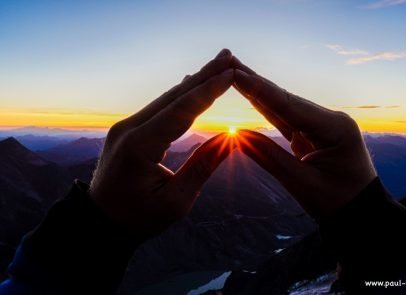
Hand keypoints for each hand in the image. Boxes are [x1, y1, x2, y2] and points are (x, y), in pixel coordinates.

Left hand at [90, 49, 235, 236]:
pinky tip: (190, 82)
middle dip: (203, 76)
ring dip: (192, 82)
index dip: (207, 92)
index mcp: (139, 147)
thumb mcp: (175, 202)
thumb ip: (202, 167)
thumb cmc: (139, 218)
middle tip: (228, 56)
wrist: (102, 222)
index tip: (230, 74)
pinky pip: (157, 108)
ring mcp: (125, 127)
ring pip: (165, 99)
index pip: (180, 111)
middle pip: (172, 97)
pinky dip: (178, 96)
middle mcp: (129, 129)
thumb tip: (229, 139)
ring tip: (216, 65)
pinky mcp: (127, 131)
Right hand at [232, 58, 376, 218]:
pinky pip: (287, 120)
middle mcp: (329, 121)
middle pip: (286, 99)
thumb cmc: (337, 203)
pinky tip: (252, 94)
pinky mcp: (314, 136)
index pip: (289, 106)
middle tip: (230, 60)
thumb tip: (238, 135)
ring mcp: (322, 127)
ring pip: (284, 107)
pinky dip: (268, 109)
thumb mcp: (302, 183)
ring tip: (236, 72)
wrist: (361, 215)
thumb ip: (268, 156)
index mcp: (334, 128)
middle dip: (257, 82)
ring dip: (260, 91)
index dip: (260, 91)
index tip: (236, 74)